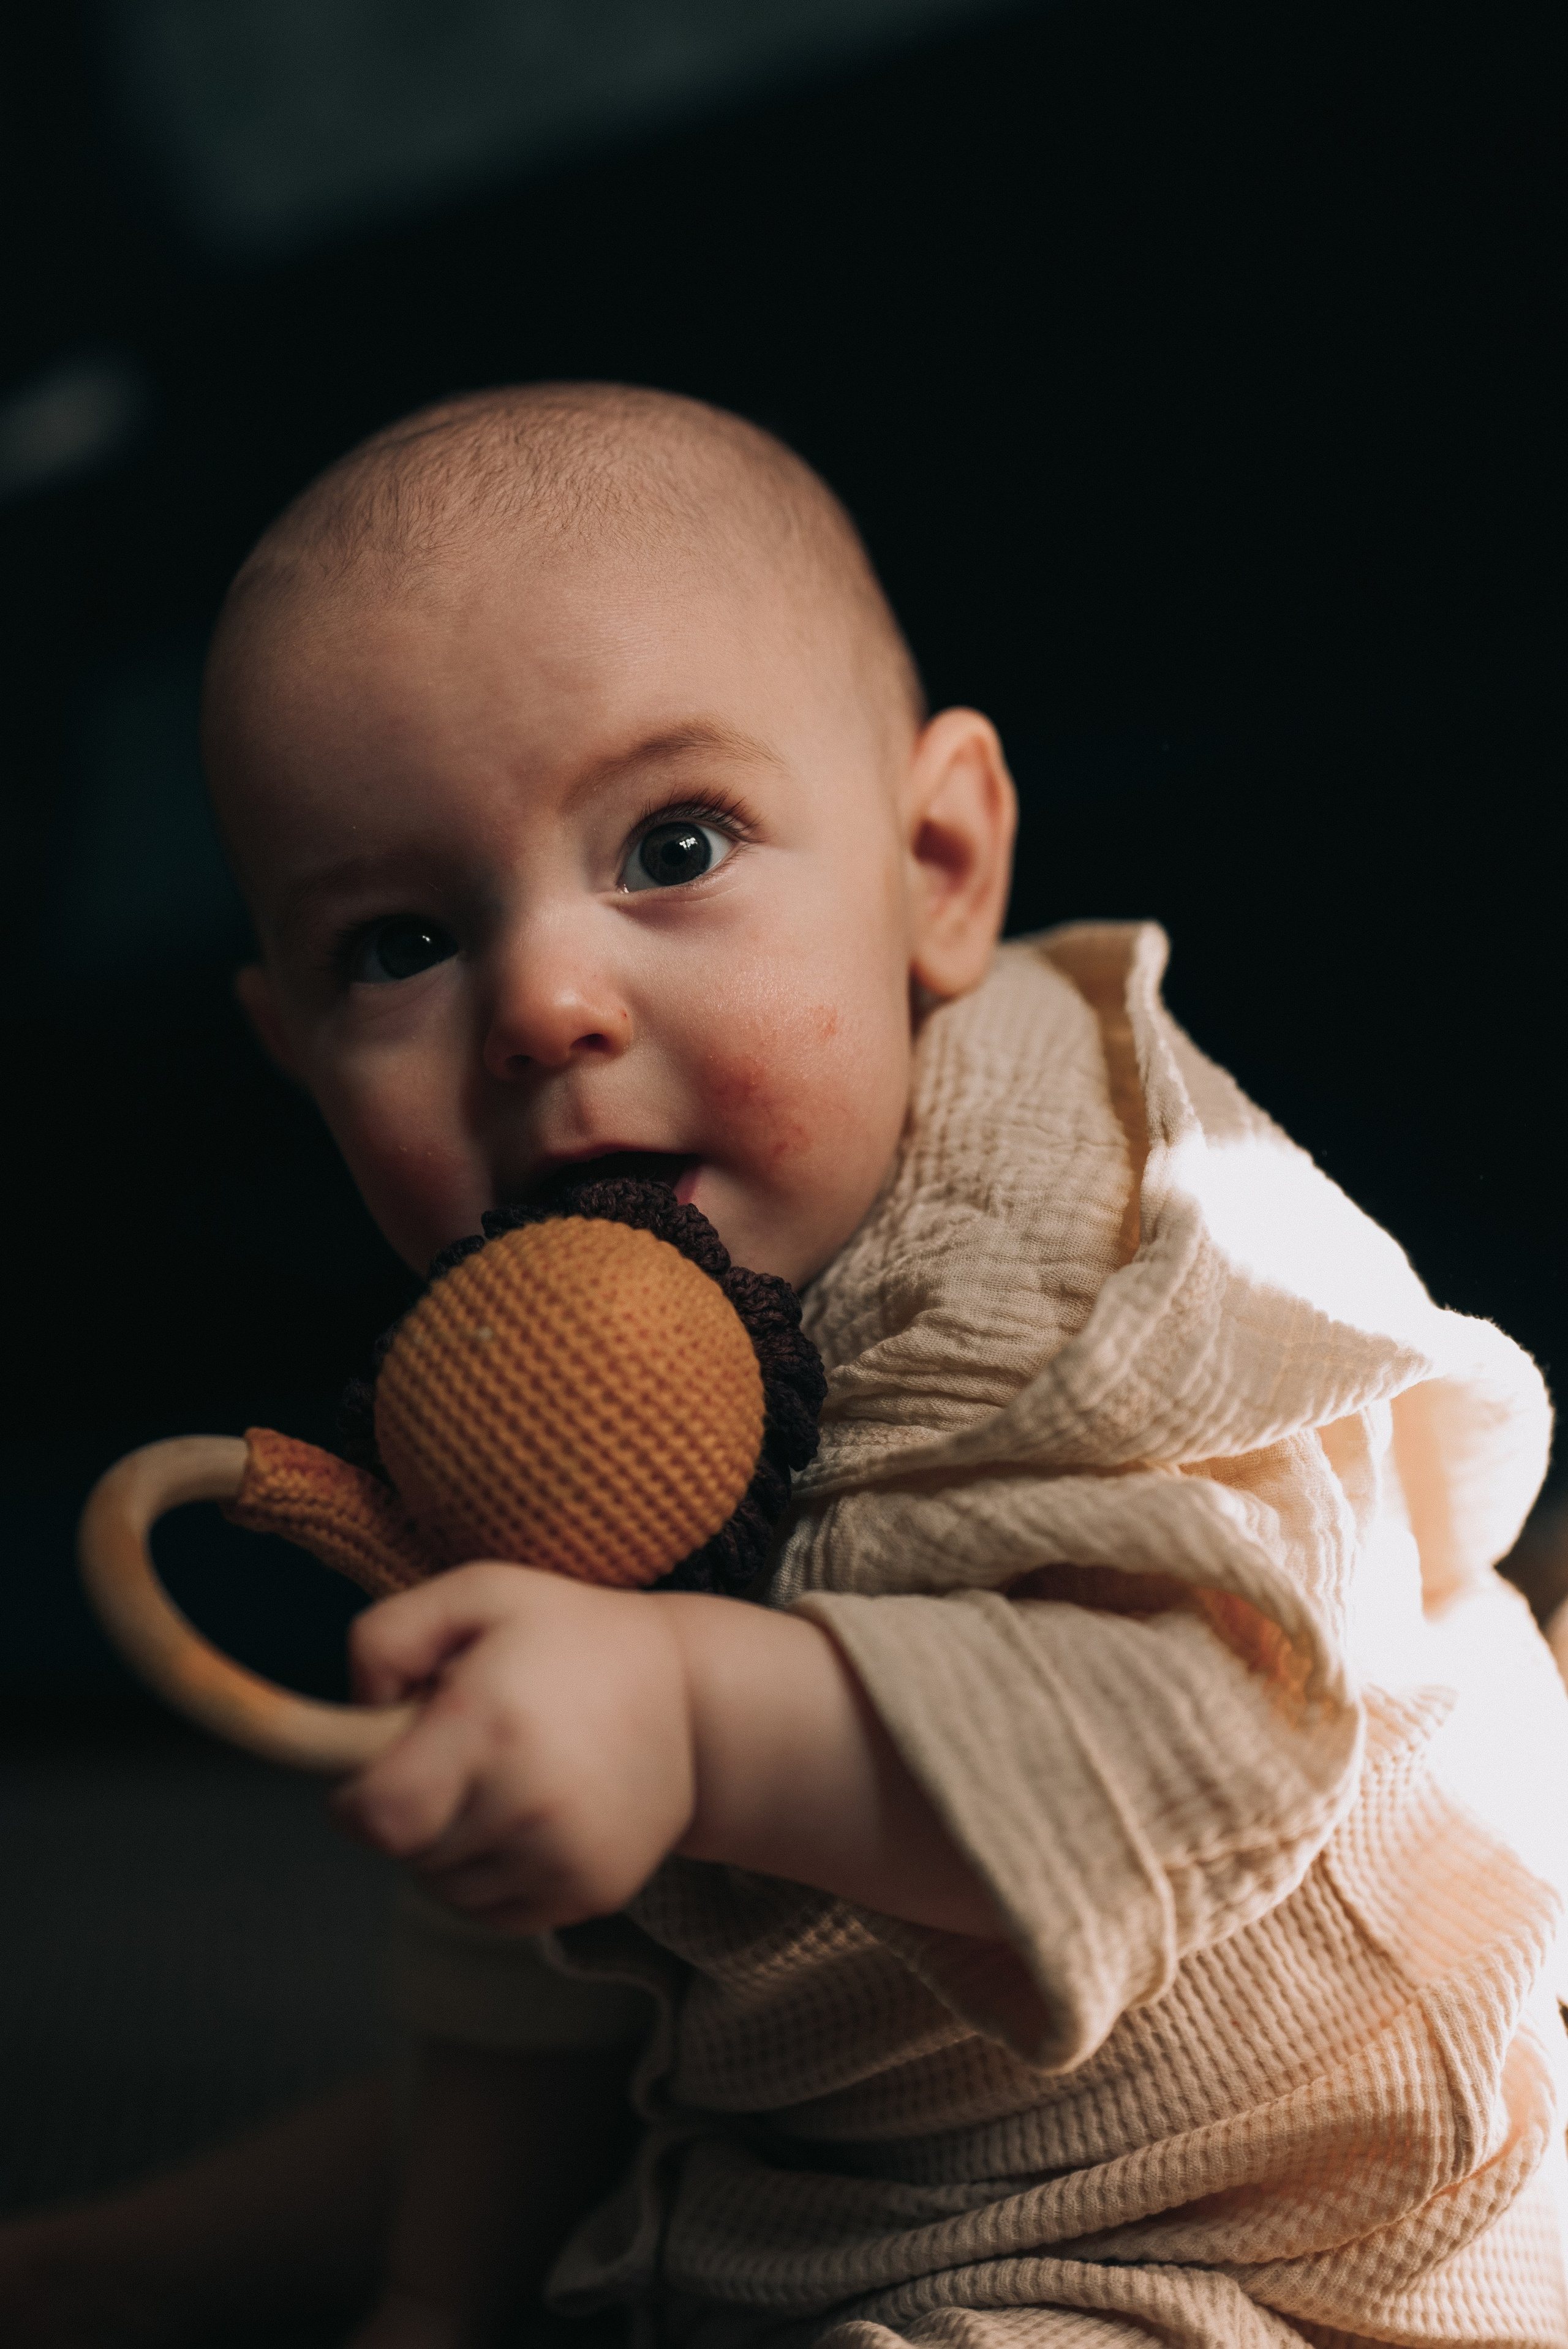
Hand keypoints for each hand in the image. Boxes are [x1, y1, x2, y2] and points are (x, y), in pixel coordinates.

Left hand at [333, 1565, 696, 1931]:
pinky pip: (495, 1914)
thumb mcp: (477, 1591)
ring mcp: (566, 1856)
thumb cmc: (568, 1635)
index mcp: (490, 1723)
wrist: (693, 1697)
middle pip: (409, 1854)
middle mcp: (530, 1801)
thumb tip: (357, 1712)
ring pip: (447, 1892)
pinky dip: (489, 1877)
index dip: (352, 1803)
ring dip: (446, 1848)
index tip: (365, 1776)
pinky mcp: (593, 1892)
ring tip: (491, 1783)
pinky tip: (521, 1819)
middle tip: (450, 1758)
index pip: (380, 1816)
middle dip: (409, 1812)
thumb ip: (386, 1636)